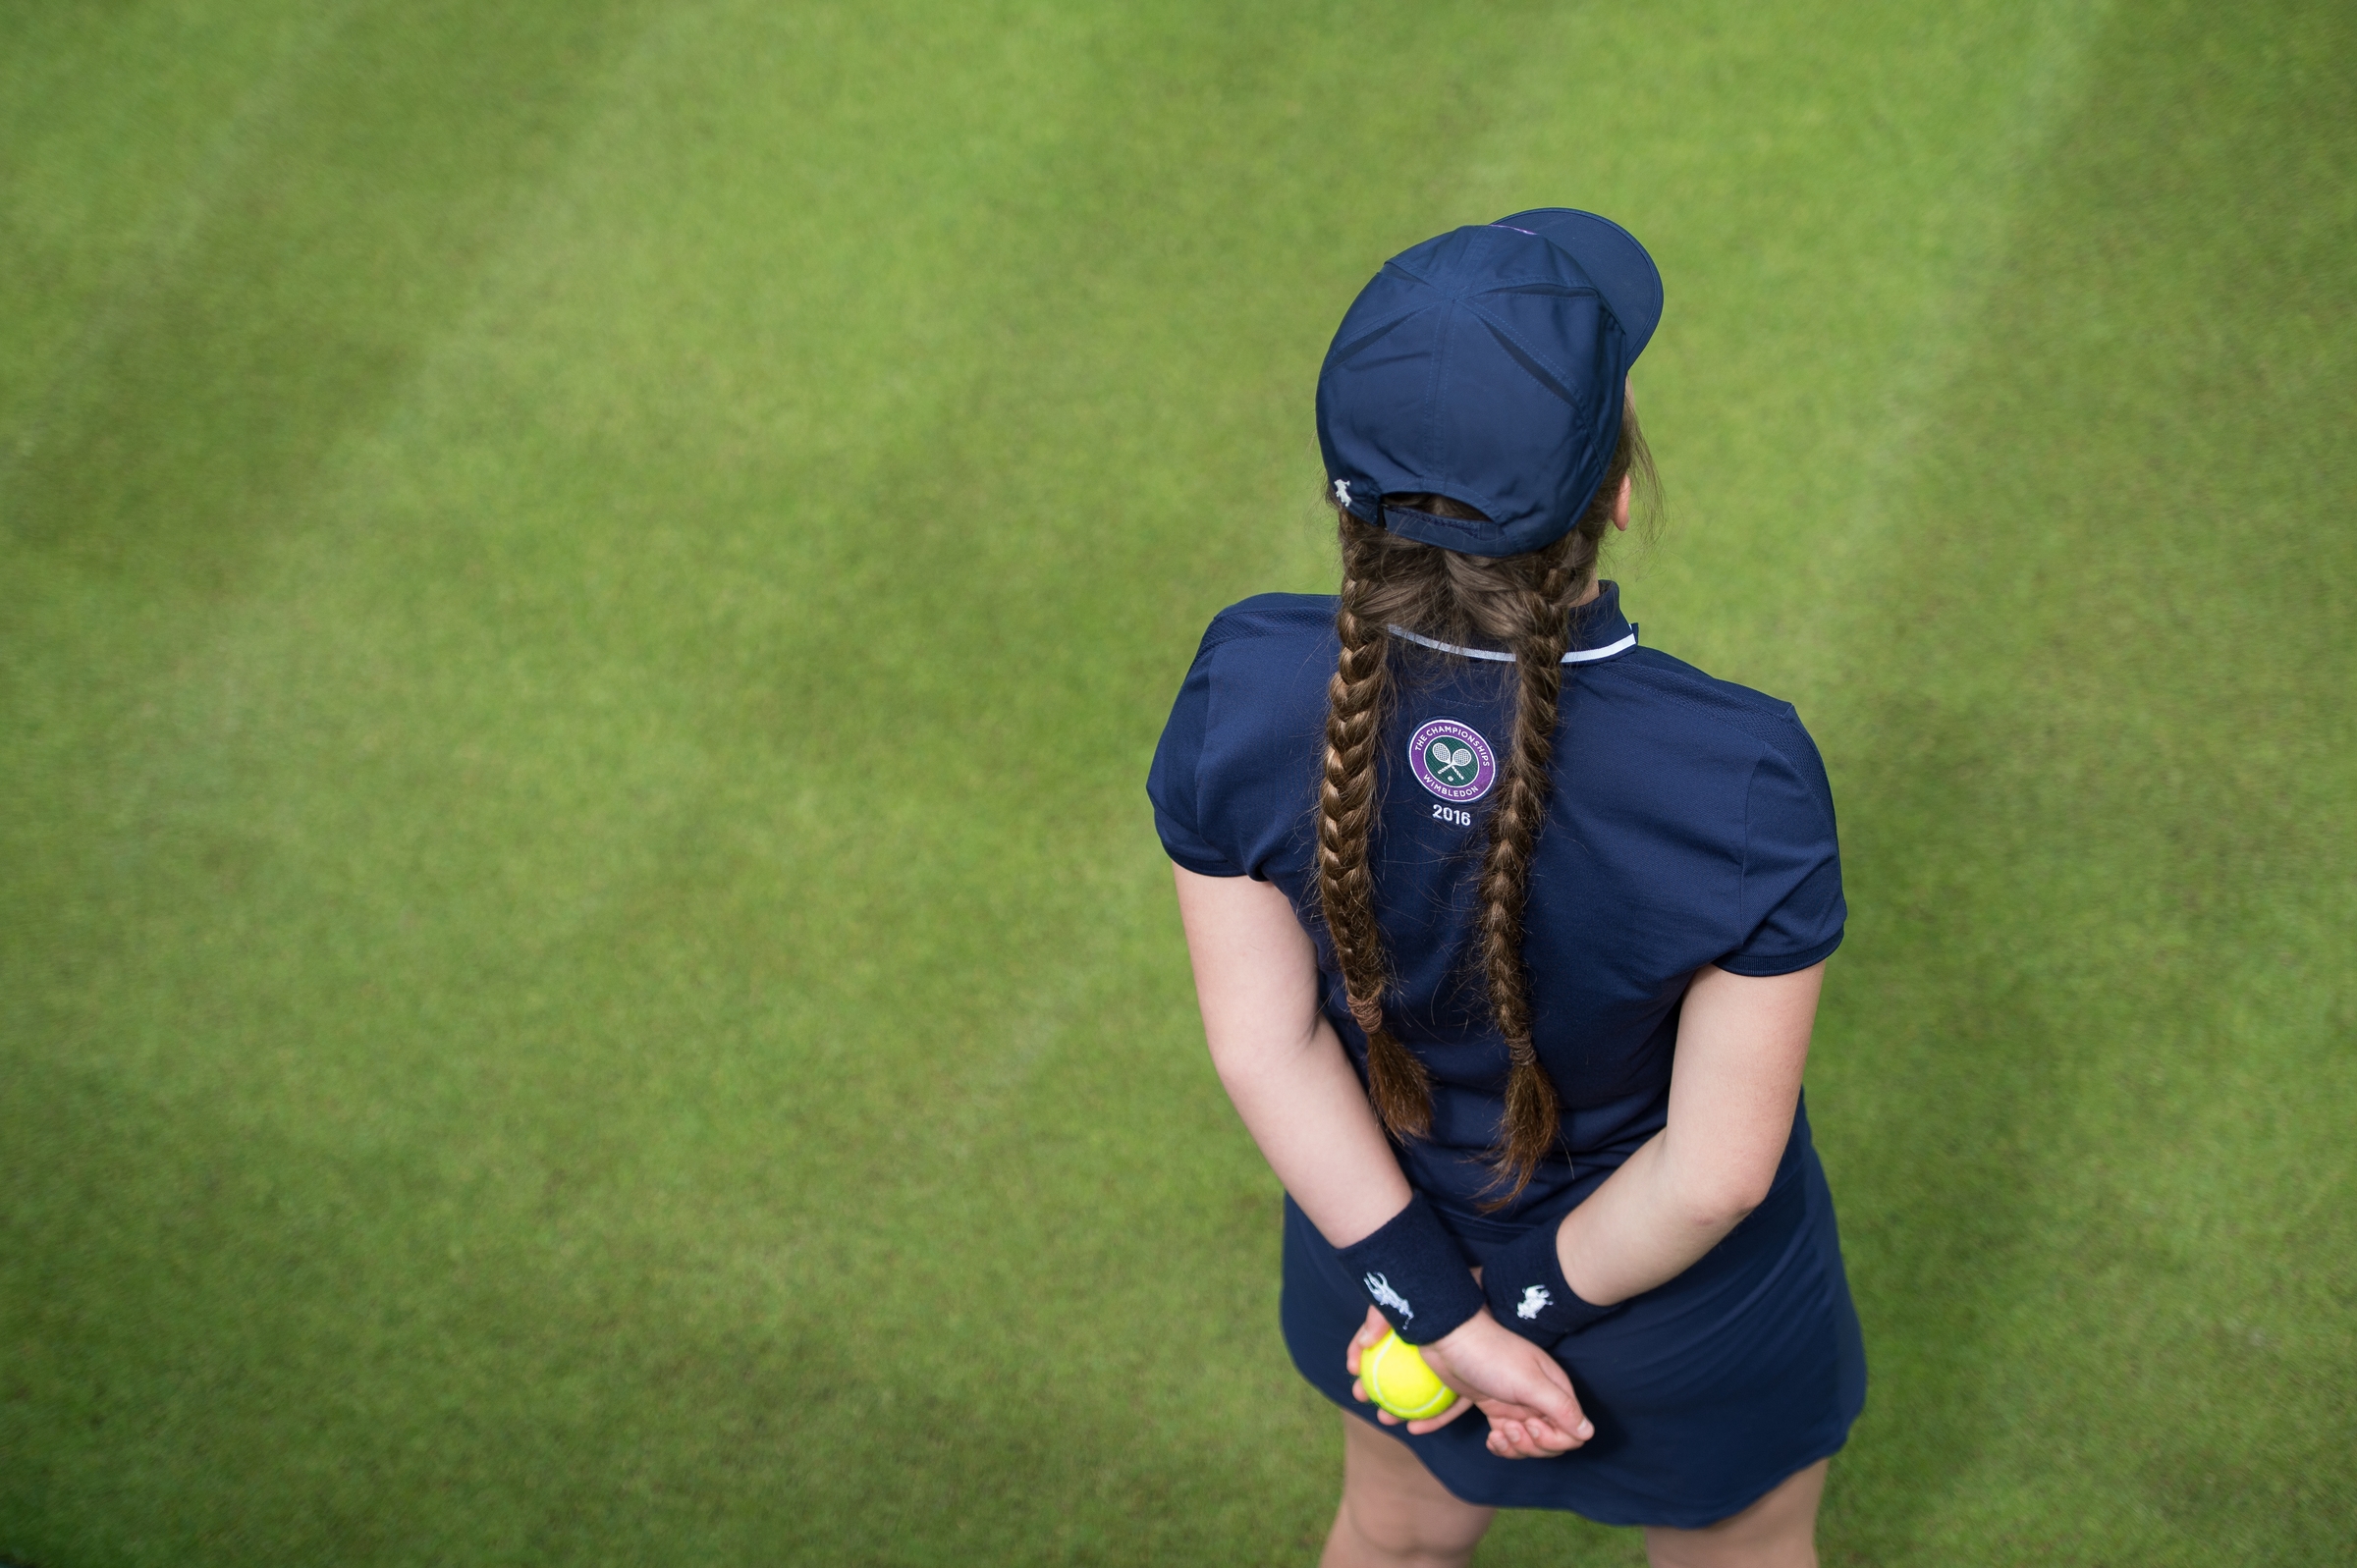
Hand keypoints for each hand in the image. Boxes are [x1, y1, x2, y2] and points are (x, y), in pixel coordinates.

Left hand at [1345, 1306, 1593, 1457]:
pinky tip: (1432, 1430)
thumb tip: (1587, 1434)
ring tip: (1492, 1435)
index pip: (1568, 1433)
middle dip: (1526, 1445)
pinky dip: (1458, 1432)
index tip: (1530, 1427)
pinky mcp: (1481, 1399)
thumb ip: (1560, 1407)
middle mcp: (1533, 1397)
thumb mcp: (1528, 1381)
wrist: (1446, 1330)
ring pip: (1516, 1440)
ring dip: (1505, 1447)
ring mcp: (1507, 1400)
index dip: (1551, 1440)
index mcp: (1550, 1390)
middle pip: (1542, 1442)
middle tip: (1505, 1429)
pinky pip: (1482, 1427)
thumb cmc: (1490, 1353)